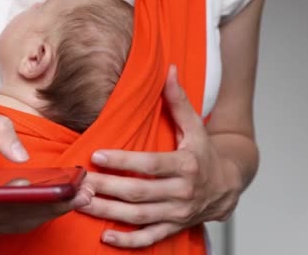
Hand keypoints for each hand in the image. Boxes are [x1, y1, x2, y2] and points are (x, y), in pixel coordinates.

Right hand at [0, 109, 93, 235]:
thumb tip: (22, 155)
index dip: (3, 193)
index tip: (30, 185)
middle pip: (3, 212)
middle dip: (44, 204)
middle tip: (78, 192)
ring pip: (10, 223)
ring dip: (48, 212)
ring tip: (79, 197)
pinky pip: (10, 226)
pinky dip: (37, 217)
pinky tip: (61, 205)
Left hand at [78, 66, 241, 247]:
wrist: (228, 185)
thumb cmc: (204, 154)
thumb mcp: (195, 127)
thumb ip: (178, 100)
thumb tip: (168, 69)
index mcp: (186, 165)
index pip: (150, 164)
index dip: (123, 162)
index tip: (97, 156)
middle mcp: (182, 192)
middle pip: (139, 192)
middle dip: (107, 188)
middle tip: (79, 182)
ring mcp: (177, 213)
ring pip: (139, 217)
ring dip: (108, 213)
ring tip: (81, 204)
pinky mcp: (173, 227)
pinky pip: (150, 238)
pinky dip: (128, 241)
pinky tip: (105, 237)